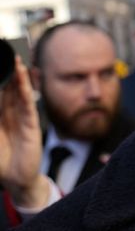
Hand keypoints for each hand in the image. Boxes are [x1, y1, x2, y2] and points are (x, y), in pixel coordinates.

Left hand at [0, 56, 48, 207]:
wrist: (15, 180)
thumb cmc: (0, 160)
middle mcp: (9, 113)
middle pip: (6, 88)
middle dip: (6, 72)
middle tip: (5, 53)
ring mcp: (21, 117)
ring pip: (18, 91)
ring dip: (17, 75)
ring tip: (14, 59)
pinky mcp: (31, 123)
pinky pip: (28, 102)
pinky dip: (25, 88)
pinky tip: (23, 75)